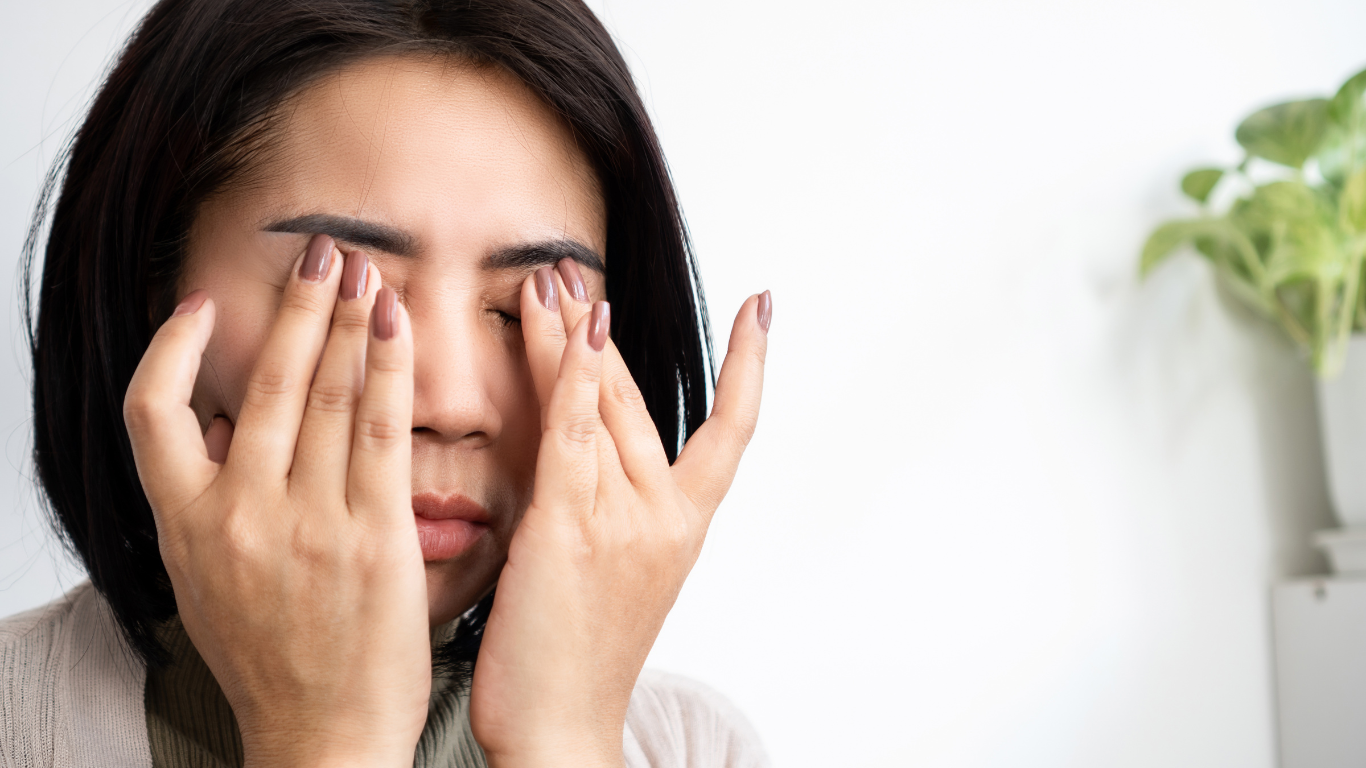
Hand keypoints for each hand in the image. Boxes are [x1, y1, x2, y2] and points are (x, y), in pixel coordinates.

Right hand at [123, 237, 428, 767]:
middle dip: (296, 307)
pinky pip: (380, 430)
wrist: (321, 736)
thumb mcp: (209, 584)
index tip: (203, 308)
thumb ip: (209, 504)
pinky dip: (386, 368)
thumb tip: (223, 426)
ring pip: (325, 395)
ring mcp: (308, 522)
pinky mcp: (373, 534)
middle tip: (318, 251)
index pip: (151, 415)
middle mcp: (239, 515)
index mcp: (186, 527)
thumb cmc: (273, 662)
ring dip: (345, 320)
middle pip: (262, 384)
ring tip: (359, 268)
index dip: (171, 350)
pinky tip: (394, 325)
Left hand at [469, 261, 770, 767]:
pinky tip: (569, 329)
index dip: (751, 365)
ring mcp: (621, 522)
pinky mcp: (569, 531)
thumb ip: (610, 505)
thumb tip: (585, 447)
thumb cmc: (578, 660)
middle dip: (608, 330)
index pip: (732, 431)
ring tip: (551, 279)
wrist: (562, 732)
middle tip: (575, 271)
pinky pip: (573, 436)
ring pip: (605, 406)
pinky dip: (575, 377)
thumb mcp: (614, 574)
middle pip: (643, 400)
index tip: (765, 306)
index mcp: (683, 528)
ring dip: (577, 335)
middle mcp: (664, 517)